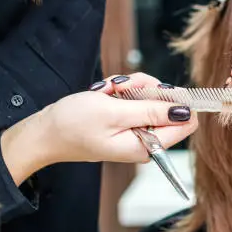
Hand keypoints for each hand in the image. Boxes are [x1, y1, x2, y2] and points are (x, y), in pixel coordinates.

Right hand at [1, 73, 197, 184]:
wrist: (45, 132)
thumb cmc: (73, 125)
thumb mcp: (115, 113)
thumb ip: (152, 111)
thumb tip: (185, 110)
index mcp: (149, 145)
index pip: (186, 123)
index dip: (179, 101)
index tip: (160, 89)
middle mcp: (147, 139)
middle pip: (168, 104)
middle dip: (147, 89)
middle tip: (122, 88)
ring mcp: (138, 129)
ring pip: (151, 96)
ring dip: (131, 87)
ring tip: (109, 90)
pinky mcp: (128, 121)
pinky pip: (137, 98)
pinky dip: (123, 90)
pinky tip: (106, 92)